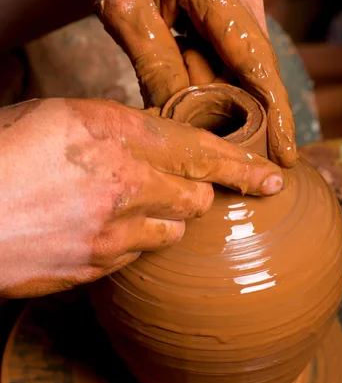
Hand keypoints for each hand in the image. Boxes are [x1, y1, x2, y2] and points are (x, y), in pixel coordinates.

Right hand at [0, 98, 282, 297]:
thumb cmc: (3, 153)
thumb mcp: (59, 115)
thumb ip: (114, 127)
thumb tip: (147, 137)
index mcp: (117, 133)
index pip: (202, 150)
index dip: (243, 166)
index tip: (273, 177)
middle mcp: (126, 182)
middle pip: (195, 199)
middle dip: (193, 193)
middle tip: (176, 187)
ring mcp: (113, 231)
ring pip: (172, 233)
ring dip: (164, 221)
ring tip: (130, 208)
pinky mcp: (96, 267)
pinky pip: (136, 257)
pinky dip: (132, 243)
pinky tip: (102, 230)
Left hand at [83, 0, 295, 166]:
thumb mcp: (124, 12)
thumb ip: (154, 66)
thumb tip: (180, 125)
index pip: (254, 60)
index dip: (273, 112)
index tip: (285, 156)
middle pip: (256, 71)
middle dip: (247, 117)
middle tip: (223, 148)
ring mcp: (246, 2)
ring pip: (244, 69)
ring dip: (221, 97)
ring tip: (189, 95)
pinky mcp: (239, 12)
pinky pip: (234, 59)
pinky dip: (216, 81)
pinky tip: (191, 83)